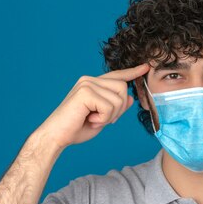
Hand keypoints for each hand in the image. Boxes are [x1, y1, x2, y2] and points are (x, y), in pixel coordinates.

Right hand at [34, 62, 150, 148]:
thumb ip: (115, 107)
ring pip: (119, 98)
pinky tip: (90, 120)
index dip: (132, 72)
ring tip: (94, 120)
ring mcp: (87, 84)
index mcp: (93, 84)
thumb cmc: (76, 128)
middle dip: (119, 109)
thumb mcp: (102, 118)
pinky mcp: (85, 92)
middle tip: (103, 120)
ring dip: (111, 115)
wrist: (56, 136)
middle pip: (123, 88)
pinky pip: (109, 106)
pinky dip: (104, 118)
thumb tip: (131, 98)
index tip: (146, 67)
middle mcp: (89, 80)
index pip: (117, 75)